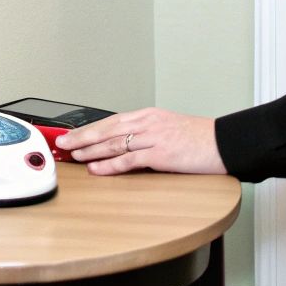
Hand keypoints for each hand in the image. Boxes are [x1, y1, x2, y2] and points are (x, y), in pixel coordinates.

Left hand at [58, 108, 225, 175]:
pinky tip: (95, 169)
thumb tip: (126, 146)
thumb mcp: (170, 130)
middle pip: (107, 129)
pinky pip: (128, 160)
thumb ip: (148, 135)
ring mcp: (154, 138)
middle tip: (62, 143)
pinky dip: (109, 165)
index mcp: (149, 116)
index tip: (72, 135)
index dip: (89, 129)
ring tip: (72, 156)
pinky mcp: (161, 154)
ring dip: (90, 150)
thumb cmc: (200, 139)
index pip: (111, 121)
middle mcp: (149, 123)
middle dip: (81, 137)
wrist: (224, 143)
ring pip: (114, 143)